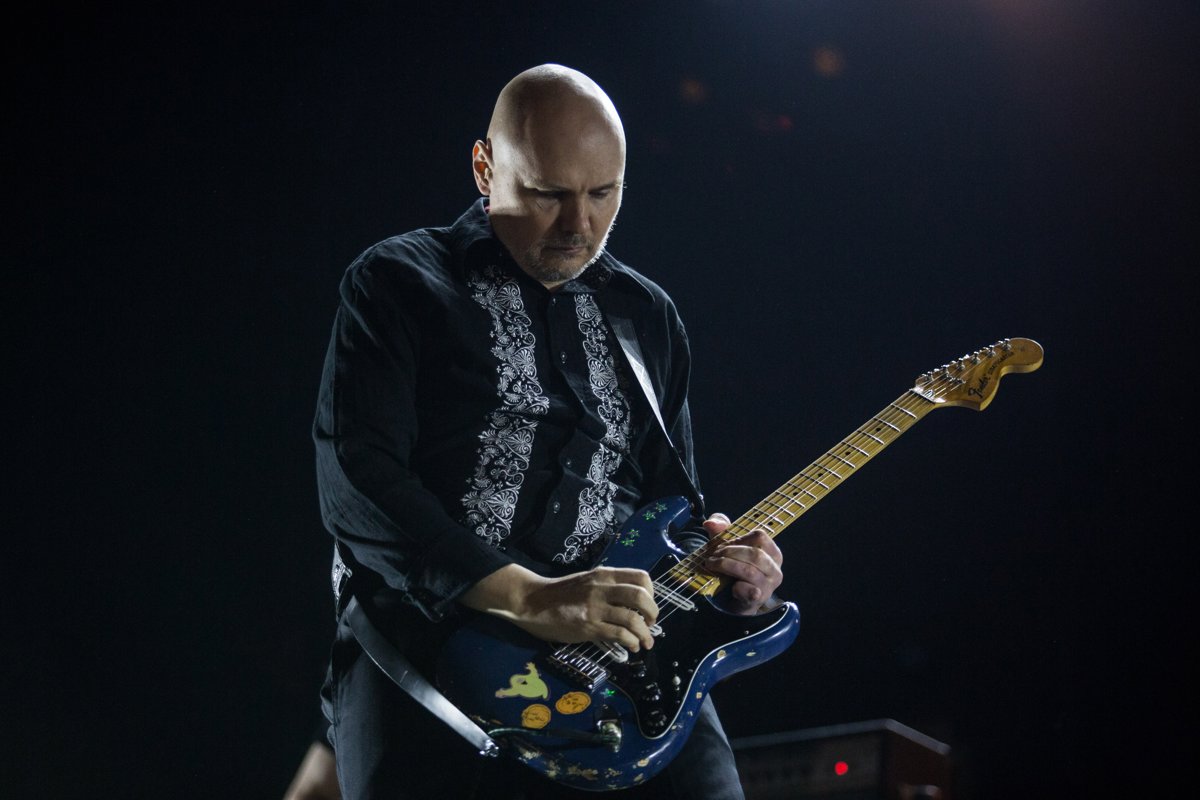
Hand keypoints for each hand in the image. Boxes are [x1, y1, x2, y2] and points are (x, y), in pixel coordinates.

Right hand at [461, 564, 659, 651]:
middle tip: (651, 624)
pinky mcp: (588, 626)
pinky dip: (632, 642)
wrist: (532, 602)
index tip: (648, 606)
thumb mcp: (587, 580)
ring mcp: (595, 607)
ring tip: (645, 642)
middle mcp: (602, 588)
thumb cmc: (561, 593)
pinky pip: (619, 634)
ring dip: (645, 633)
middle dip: (653, 613)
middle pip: (641, 596)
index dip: (652, 593)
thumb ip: (608, 587)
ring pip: (633, 618)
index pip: (641, 578)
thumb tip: (632, 603)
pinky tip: (632, 647)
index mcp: (604, 575)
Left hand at [701, 512, 783, 614]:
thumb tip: (710, 523)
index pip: (760, 537)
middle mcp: (775, 569)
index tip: (724, 544)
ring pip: (749, 571)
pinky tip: (730, 586)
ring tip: (712, 565)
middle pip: (755, 554)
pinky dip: (737, 587)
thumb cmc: (735, 569)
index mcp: (772, 553)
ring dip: (726, 566)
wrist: (734, 600)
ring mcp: (768, 586)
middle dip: (729, 552)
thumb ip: (721, 530)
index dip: (739, 539)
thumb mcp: (729, 546)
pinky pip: (750, 591)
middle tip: (713, 555)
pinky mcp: (758, 599)